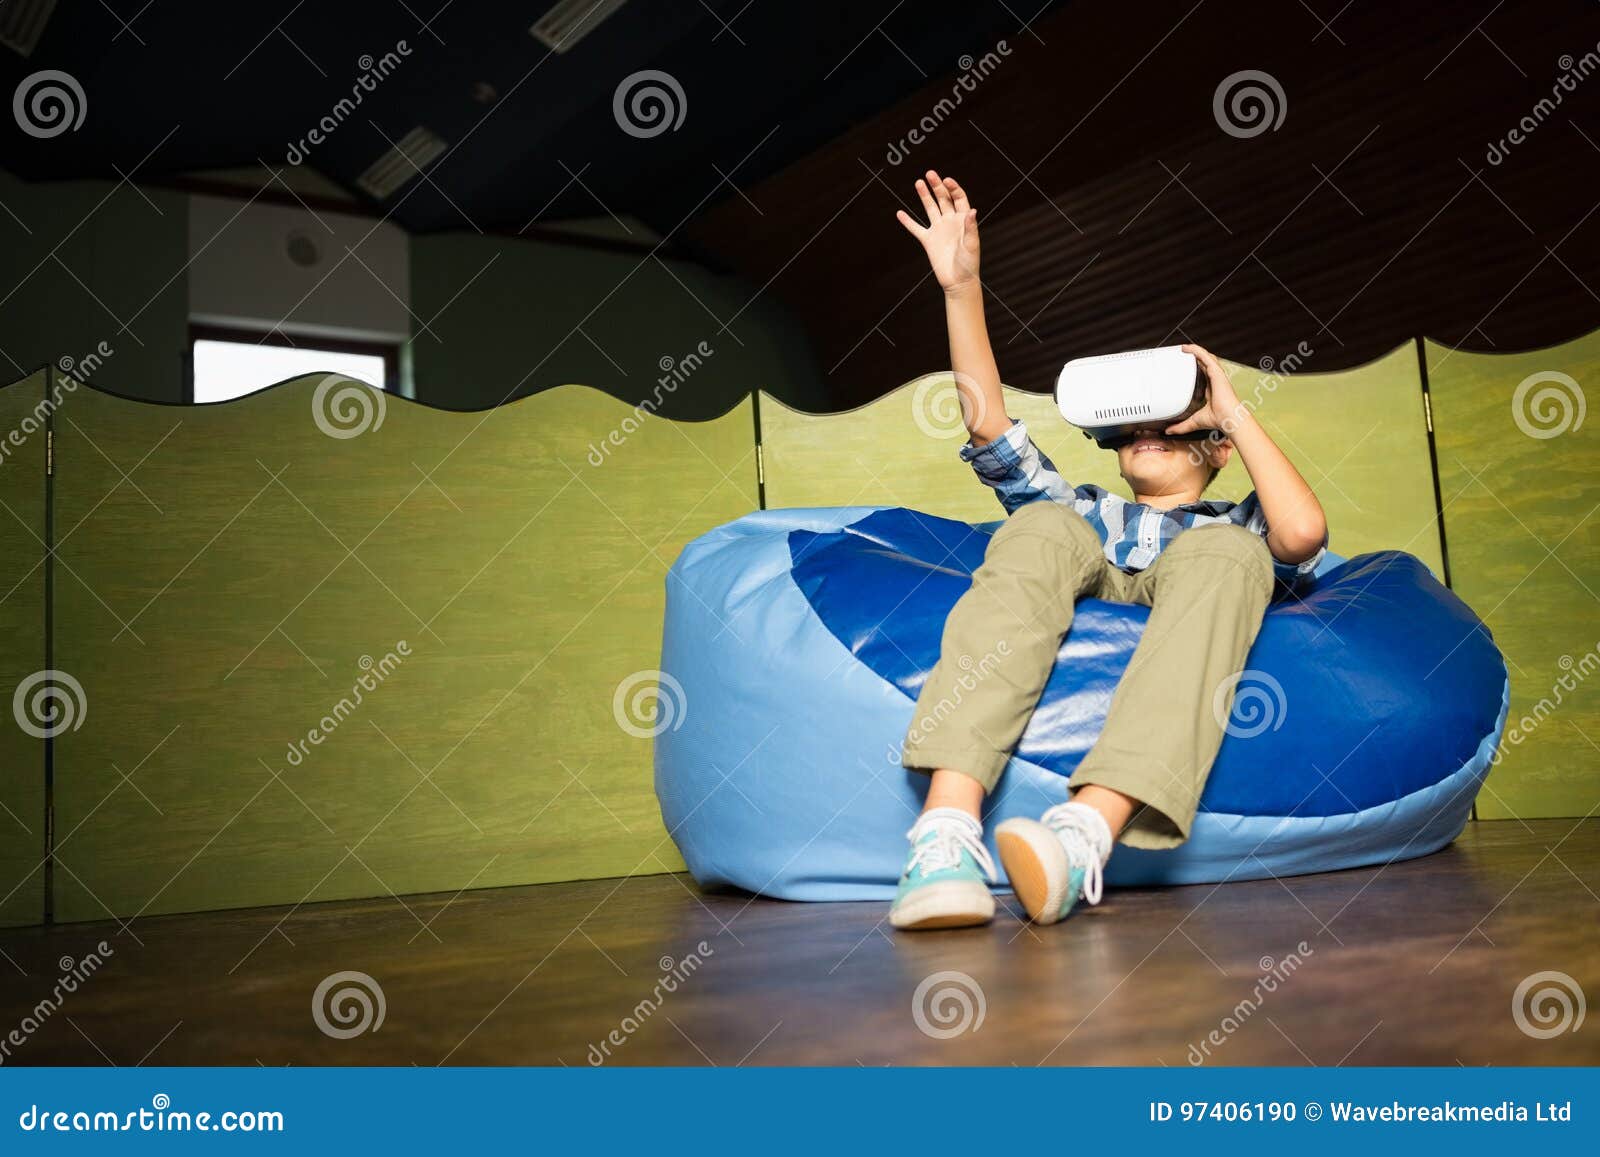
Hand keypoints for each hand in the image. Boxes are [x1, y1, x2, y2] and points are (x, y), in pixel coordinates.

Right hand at [895, 170, 979, 293]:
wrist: (958, 281)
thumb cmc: (969, 264)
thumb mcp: (972, 244)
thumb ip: (971, 227)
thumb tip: (972, 211)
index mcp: (963, 220)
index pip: (958, 198)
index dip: (953, 188)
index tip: (946, 180)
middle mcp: (950, 221)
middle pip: (943, 199)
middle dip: (937, 186)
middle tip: (929, 174)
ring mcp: (938, 230)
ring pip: (930, 208)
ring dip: (924, 195)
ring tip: (918, 182)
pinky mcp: (928, 241)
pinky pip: (916, 228)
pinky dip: (908, 221)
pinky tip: (900, 213)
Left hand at [1167, 343, 1248, 436]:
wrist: (1228, 417)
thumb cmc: (1218, 419)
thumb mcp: (1194, 421)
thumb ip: (1181, 426)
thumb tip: (1169, 431)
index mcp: (1212, 389)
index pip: (1203, 375)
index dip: (1195, 369)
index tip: (1186, 367)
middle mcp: (1215, 380)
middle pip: (1205, 364)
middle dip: (1195, 357)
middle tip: (1183, 354)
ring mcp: (1217, 375)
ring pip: (1206, 358)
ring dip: (1195, 351)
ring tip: (1183, 348)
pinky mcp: (1216, 372)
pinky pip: (1205, 357)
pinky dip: (1196, 351)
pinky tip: (1187, 347)